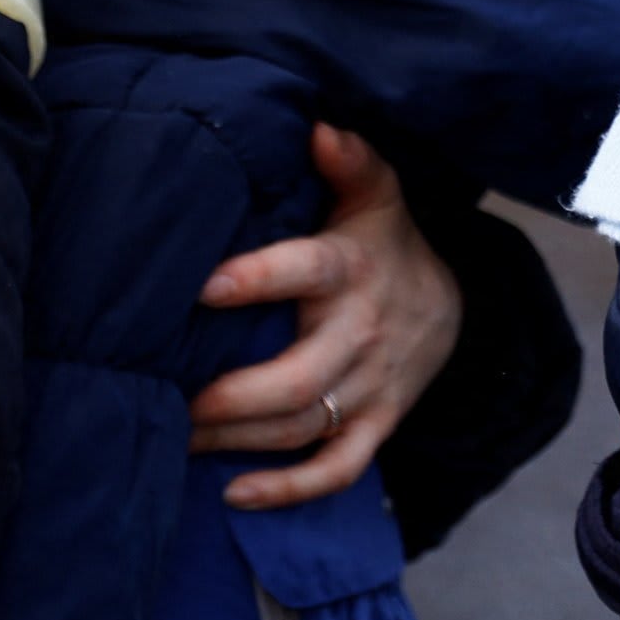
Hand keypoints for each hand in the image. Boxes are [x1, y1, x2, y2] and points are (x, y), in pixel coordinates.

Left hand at [191, 126, 461, 506]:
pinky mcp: (375, 426)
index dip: (259, 279)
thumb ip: (349, 162)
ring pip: (301, 427)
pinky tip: (233, 493)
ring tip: (173, 434)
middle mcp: (362, 334)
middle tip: (166, 396)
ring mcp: (370, 388)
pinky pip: (338, 470)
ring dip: (235, 439)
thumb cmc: (382, 242)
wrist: (452, 305)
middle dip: (227, 396)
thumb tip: (319, 126)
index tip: (202, 288)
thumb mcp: (374, 195)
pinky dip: (289, 490)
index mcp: (352, 269)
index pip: (307, 271)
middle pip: (296, 378)